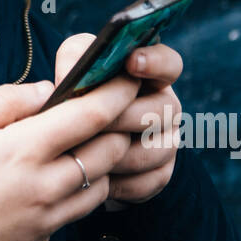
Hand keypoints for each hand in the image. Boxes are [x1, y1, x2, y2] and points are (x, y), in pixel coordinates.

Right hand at [0, 70, 139, 240]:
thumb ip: (6, 101)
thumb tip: (47, 90)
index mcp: (23, 150)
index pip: (91, 116)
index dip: (117, 93)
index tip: (127, 79)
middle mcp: (45, 186)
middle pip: (109, 151)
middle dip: (116, 127)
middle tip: (108, 111)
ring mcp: (48, 217)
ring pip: (102, 183)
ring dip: (102, 161)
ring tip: (82, 144)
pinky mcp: (44, 239)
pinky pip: (78, 209)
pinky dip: (81, 189)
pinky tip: (59, 178)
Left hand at [54, 34, 182, 208]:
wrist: (71, 145)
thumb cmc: (73, 95)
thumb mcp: (71, 66)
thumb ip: (73, 59)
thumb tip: (70, 76)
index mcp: (150, 74)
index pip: (169, 63)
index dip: (155, 62)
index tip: (132, 62)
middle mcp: (166, 105)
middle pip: (163, 109)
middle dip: (122, 117)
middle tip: (89, 124)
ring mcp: (168, 140)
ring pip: (155, 150)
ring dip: (117, 153)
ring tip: (85, 153)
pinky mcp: (161, 174)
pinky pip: (149, 181)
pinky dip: (120, 182)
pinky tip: (94, 177)